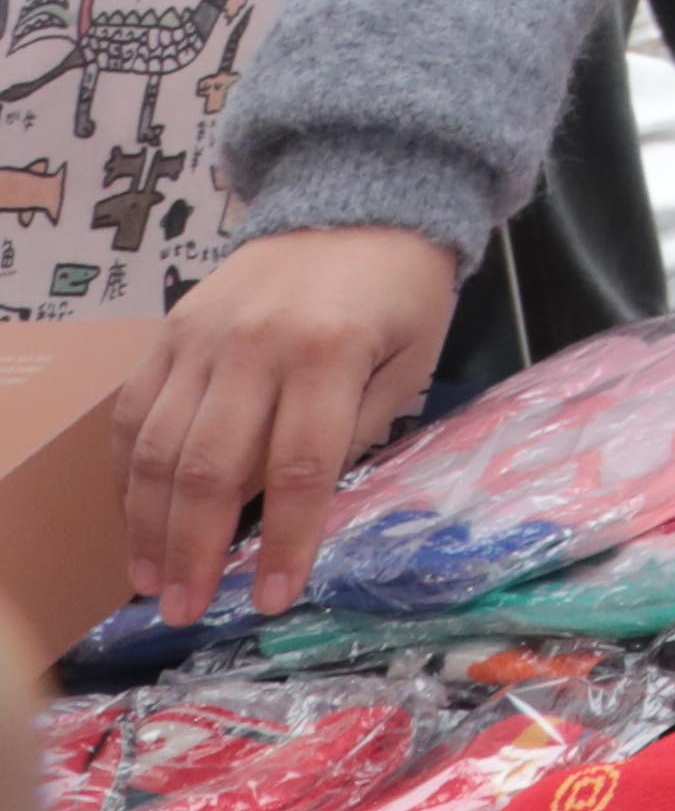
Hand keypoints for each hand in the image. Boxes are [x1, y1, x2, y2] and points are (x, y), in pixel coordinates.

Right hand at [122, 225, 462, 616]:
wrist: (358, 200)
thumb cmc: (400, 291)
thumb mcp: (410, 360)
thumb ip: (354, 429)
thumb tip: (292, 503)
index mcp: (329, 352)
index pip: (299, 468)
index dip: (284, 541)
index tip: (272, 599)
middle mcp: (254, 346)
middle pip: (212, 467)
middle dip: (195, 551)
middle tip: (185, 611)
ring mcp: (201, 337)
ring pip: (160, 447)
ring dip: (148, 526)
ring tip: (151, 582)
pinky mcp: (170, 331)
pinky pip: (135, 412)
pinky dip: (128, 472)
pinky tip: (135, 518)